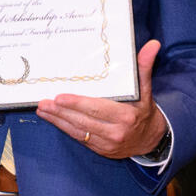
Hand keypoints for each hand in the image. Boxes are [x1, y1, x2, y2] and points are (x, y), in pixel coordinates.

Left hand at [37, 41, 166, 158]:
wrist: (150, 141)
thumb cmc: (144, 111)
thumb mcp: (146, 89)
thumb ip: (144, 67)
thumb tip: (153, 45)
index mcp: (126, 116)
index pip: (97, 109)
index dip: (77, 104)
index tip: (60, 97)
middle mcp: (116, 132)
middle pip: (83, 120)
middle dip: (61, 112)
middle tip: (44, 102)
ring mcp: (106, 143)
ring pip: (78, 131)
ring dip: (58, 120)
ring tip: (43, 109)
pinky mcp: (100, 150)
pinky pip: (79, 138)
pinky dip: (64, 128)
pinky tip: (52, 119)